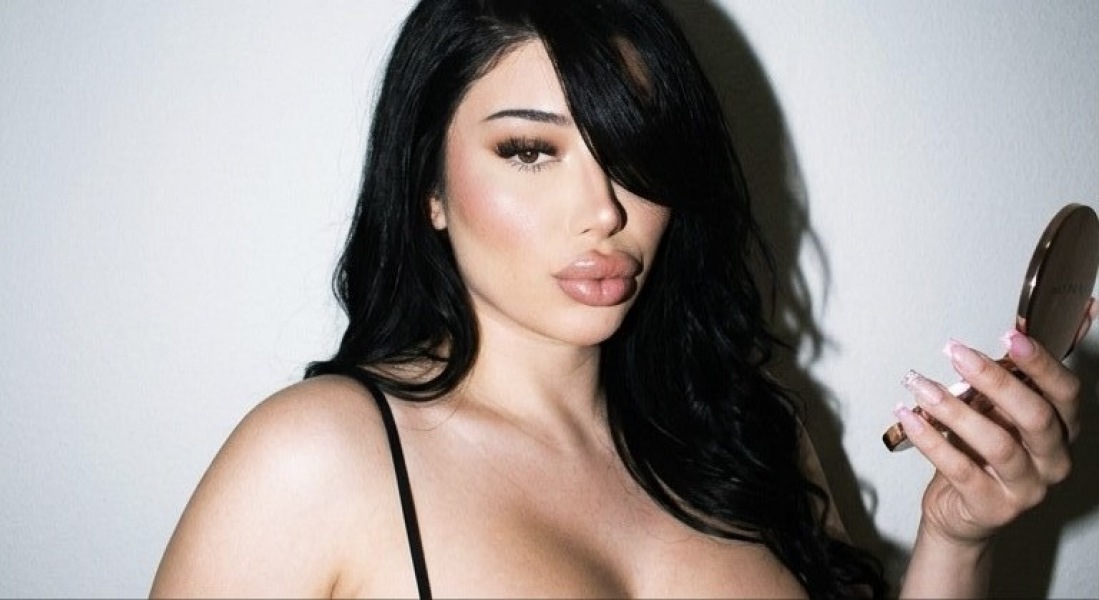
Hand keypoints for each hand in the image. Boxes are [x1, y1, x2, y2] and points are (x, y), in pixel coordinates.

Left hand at [893, 299, 1096, 546]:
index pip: (1066, 393)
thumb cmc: (980, 454)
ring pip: (998, 444)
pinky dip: (931, 440)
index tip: (1010, 335)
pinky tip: (909, 417)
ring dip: (954, 409)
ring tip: (921, 386)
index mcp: (1062, 430)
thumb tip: (1012, 329)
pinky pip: (960, 470)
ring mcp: (1026, 488)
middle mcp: (1053, 460)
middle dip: (994, 380)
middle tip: (956, 353)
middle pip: (1035, 417)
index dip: (1041, 363)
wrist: (961, 511)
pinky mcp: (992, 508)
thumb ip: (1005, 379)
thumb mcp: (997, 413)